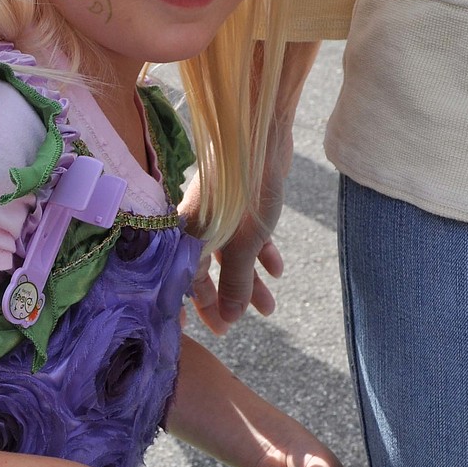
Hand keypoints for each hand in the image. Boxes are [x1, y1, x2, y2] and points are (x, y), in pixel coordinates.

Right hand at [180, 127, 289, 335]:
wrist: (262, 134)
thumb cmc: (247, 188)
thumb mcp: (245, 243)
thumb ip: (238, 281)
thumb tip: (233, 317)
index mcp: (187, 236)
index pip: (188, 281)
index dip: (203, 308)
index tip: (216, 332)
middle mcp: (198, 226)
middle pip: (210, 272)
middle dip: (230, 300)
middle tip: (241, 326)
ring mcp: (219, 215)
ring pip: (233, 256)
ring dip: (251, 281)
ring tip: (271, 308)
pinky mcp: (240, 204)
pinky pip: (248, 238)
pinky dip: (262, 254)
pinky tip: (280, 270)